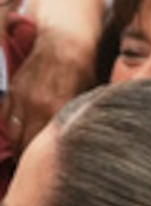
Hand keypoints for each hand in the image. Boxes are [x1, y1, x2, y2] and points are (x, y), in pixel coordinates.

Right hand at [3, 27, 95, 153]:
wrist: (65, 39)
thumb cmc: (84, 66)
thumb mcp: (88, 92)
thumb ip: (78, 116)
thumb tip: (82, 135)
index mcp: (56, 109)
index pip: (43, 145)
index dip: (45, 158)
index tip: (49, 167)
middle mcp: (36, 107)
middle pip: (24, 145)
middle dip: (29, 155)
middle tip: (36, 164)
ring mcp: (22, 99)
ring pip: (13, 134)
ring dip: (19, 143)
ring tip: (27, 151)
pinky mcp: (14, 91)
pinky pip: (6, 118)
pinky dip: (11, 127)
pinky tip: (20, 131)